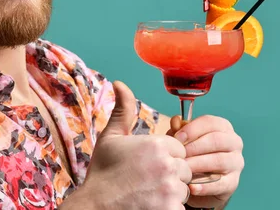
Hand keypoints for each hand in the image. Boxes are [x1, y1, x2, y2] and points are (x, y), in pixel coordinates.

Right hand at [74, 82, 191, 209]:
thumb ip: (123, 110)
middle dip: (171, 175)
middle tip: (147, 181)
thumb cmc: (102, 173)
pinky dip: (170, 208)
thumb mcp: (111, 138)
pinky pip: (182, 207)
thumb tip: (120, 82)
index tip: (148, 166)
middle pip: (185, 169)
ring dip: (172, 194)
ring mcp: (170, 189)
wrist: (94, 207)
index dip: (166, 158)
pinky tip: (152, 205)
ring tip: (148, 194)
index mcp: (157, 144)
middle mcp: (167, 165)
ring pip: (185, 189)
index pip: (179, 150)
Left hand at [168, 115, 243, 208]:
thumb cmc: (192, 154)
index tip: (177, 138)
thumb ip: (179, 130)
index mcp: (223, 127)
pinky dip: (205, 186)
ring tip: (183, 169)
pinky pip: (221, 184)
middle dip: (194, 147)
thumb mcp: (184, 141)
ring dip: (198, 165)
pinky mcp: (233, 182)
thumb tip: (175, 121)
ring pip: (219, 160)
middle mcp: (234, 142)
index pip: (210, 122)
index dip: (192, 129)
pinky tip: (191, 187)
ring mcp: (236, 162)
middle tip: (179, 155)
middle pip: (216, 140)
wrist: (199, 183)